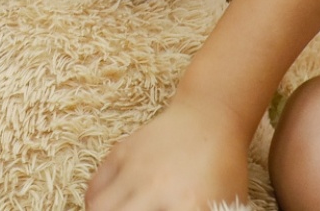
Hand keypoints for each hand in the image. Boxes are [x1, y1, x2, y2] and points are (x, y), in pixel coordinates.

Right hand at [86, 100, 249, 210]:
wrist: (209, 118)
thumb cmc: (222, 168)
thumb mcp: (224, 205)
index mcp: (189, 207)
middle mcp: (156, 190)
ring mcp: (134, 169)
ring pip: (100, 209)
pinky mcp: (121, 152)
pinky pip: (95, 188)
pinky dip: (96, 203)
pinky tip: (109, 207)